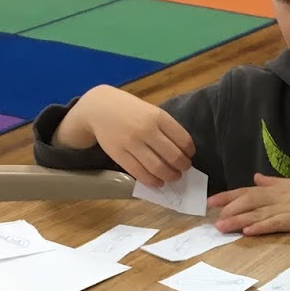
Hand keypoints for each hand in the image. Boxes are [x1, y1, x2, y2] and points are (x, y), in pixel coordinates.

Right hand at [56, 85, 193, 189]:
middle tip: (183, 169)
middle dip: (183, 166)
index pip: (183, 140)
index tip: (189, 155)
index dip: (189, 152)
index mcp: (158, 117)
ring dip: (170, 176)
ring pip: (158, 167)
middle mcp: (146, 129)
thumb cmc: (131, 111)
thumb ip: (166, 128)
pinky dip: (153, 181)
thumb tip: (183, 152)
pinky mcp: (119, 154)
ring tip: (173, 177)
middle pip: (173, 156)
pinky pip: (139, 173)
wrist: (99, 108)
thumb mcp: (151, 111)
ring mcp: (131, 143)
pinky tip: (158, 182)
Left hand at [206, 169, 289, 234]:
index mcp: (276, 189)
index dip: (228, 196)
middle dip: (228, 208)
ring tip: (221, 227)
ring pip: (258, 213)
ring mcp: (286, 208)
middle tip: (210, 217)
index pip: (247, 191)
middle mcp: (277, 197)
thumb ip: (272, 182)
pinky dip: (261, 227)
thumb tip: (257, 177)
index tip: (211, 200)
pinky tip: (249, 231)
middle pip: (248, 201)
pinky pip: (275, 223)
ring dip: (238, 220)